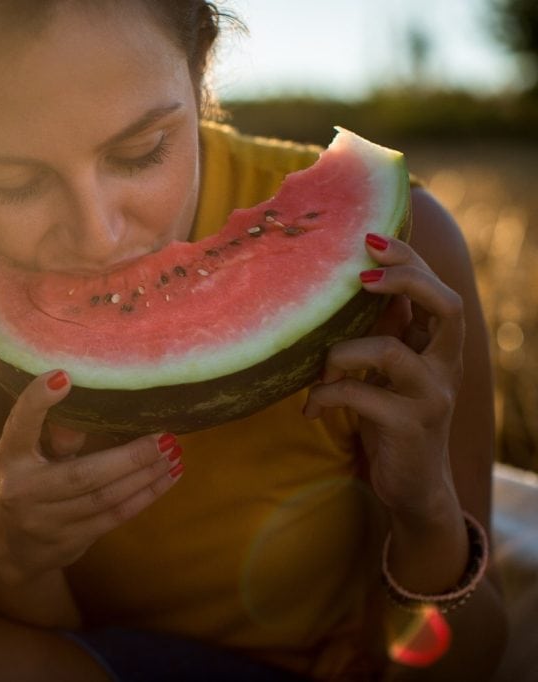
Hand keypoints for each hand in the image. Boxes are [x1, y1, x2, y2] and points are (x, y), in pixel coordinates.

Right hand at [0, 370, 183, 584]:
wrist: (15, 548)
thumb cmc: (28, 482)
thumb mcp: (28, 454)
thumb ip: (55, 433)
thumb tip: (88, 399)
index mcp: (10, 456)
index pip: (21, 424)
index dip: (37, 401)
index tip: (64, 378)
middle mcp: (21, 489)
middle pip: (82, 474)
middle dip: (130, 457)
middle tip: (165, 437)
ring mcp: (45, 521)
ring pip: (105, 498)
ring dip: (145, 475)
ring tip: (173, 454)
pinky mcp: (69, 542)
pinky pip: (114, 516)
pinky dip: (145, 496)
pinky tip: (168, 477)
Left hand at [304, 234, 463, 520]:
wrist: (412, 486)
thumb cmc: (390, 419)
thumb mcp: (386, 372)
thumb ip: (381, 333)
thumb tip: (351, 284)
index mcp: (437, 347)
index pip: (437, 290)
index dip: (409, 261)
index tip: (370, 238)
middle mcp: (445, 366)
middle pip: (446, 306)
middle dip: (405, 280)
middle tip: (361, 278)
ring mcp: (432, 396)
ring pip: (389, 351)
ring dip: (341, 354)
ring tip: (320, 372)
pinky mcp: (410, 426)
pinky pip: (360, 395)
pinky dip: (325, 396)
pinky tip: (310, 409)